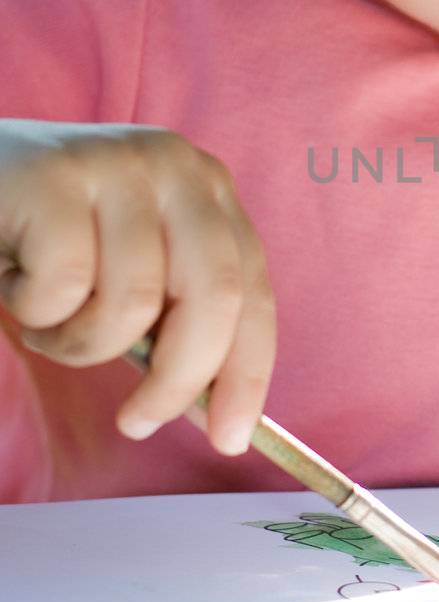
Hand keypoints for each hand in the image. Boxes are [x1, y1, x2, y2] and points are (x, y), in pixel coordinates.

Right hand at [0, 119, 276, 454]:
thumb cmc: (42, 242)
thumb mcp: (125, 271)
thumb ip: (175, 315)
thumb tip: (220, 409)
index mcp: (206, 188)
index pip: (252, 288)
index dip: (247, 370)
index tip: (230, 438)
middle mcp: (176, 164)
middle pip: (215, 294)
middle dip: (179, 377)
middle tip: (136, 422)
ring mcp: (118, 162)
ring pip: (133, 300)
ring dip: (81, 342)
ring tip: (46, 324)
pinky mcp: (56, 175)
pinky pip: (65, 285)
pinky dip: (36, 310)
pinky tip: (16, 283)